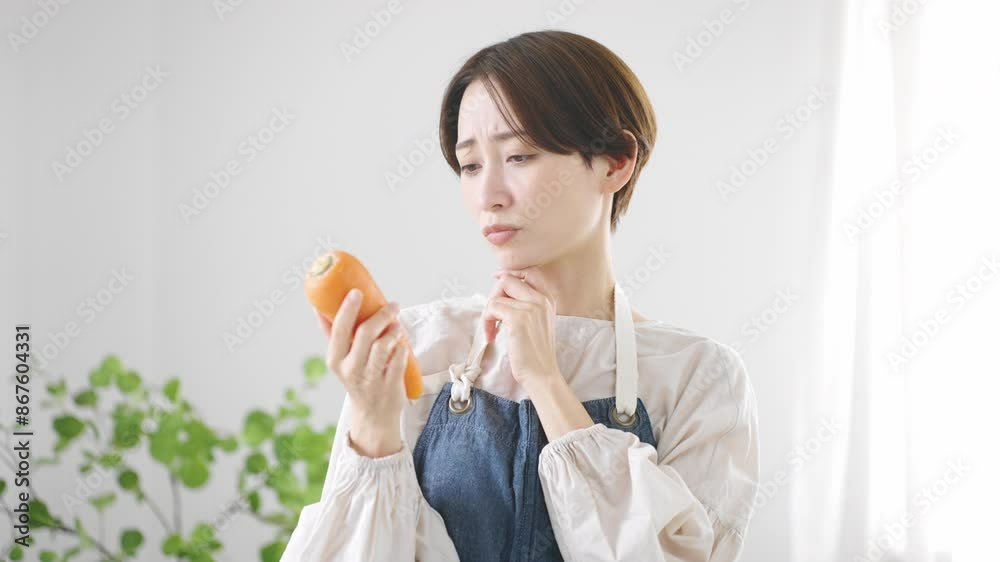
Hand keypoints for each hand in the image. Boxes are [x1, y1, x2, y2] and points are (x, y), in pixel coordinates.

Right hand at [318, 290, 406, 456]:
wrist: (373, 414)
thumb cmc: (357, 379)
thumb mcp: (340, 360)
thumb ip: (332, 334)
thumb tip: (319, 308)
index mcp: (336, 360)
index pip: (339, 330)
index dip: (347, 309)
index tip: (357, 292)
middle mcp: (351, 370)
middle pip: (365, 334)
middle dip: (381, 315)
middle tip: (392, 305)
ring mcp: (371, 379)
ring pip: (383, 345)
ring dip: (393, 330)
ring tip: (397, 325)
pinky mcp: (390, 386)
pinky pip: (399, 360)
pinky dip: (402, 348)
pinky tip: (402, 343)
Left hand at [483, 269, 560, 387]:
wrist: (542, 374)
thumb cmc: (536, 353)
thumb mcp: (538, 323)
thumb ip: (526, 306)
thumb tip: (502, 295)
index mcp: (547, 299)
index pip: (529, 272)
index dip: (510, 274)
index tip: (496, 280)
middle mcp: (541, 299)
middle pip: (508, 279)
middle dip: (494, 295)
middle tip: (492, 315)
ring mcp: (530, 307)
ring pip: (497, 295)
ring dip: (488, 312)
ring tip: (492, 329)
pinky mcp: (517, 319)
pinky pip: (492, 307)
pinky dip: (486, 322)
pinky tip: (492, 336)